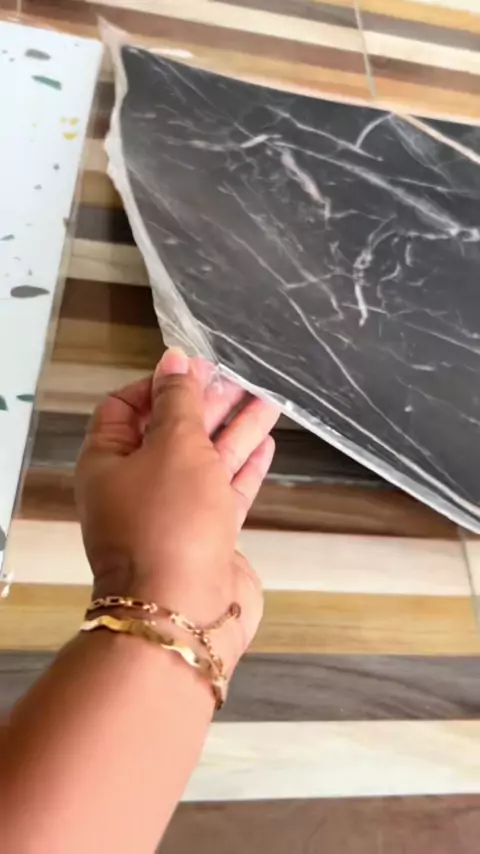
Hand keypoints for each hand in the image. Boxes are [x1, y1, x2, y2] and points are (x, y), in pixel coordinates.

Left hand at [75, 348, 279, 669]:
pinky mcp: (206, 537)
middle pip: (170, 431)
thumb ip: (179, 400)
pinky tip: (267, 442)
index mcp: (108, 463)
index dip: (159, 384)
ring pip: (204, 460)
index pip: (125, 408)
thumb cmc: (171, 521)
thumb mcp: (173, 446)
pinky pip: (224, 491)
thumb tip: (174, 360)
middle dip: (205, 403)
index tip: (195, 367)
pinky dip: (244, 466)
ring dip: (234, 429)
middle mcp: (135, 487)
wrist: (185, 612)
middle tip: (238, 378)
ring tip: (266, 399)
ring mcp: (172, 514)